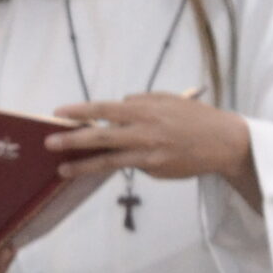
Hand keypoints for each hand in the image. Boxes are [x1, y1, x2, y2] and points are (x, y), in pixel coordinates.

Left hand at [47, 93, 258, 204]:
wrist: (224, 142)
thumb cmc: (194, 118)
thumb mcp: (168, 100)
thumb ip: (140, 101)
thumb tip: (116, 106)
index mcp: (145, 111)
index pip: (105, 110)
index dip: (80, 112)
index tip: (58, 114)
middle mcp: (144, 133)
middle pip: (101, 138)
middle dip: (72, 141)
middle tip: (49, 143)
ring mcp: (148, 156)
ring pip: (109, 161)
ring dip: (83, 166)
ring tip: (62, 170)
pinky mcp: (154, 171)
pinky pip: (133, 165)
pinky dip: (127, 161)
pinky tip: (133, 159)